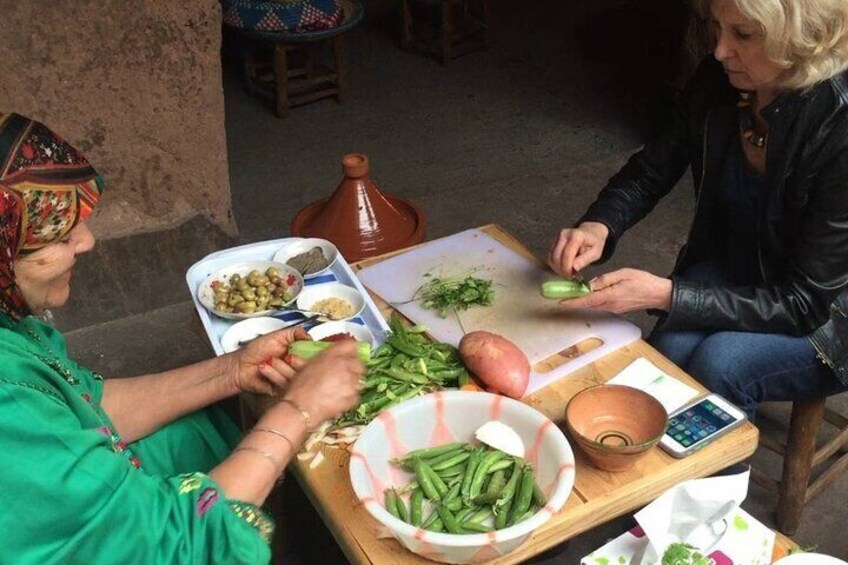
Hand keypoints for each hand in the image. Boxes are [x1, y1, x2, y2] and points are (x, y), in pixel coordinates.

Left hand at [229, 327, 308, 395]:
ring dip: (281, 367)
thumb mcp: (276, 336)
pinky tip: (264, 368)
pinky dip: (273, 375)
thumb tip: (310, 336)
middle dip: (296, 361)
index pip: (312, 356)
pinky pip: (285, 385)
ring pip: (296, 376)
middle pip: (307, 367)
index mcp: (296, 353)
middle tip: (287, 356)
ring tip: (269, 361)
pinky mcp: (281, 389)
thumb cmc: (254, 351)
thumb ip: (295, 333)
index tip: (307, 351)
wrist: (240, 366)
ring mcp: (288, 378)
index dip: (312, 354)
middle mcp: (294, 366)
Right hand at [283, 340, 364, 423]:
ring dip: (352, 381)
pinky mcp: (354, 396)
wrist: (300, 408)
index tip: (349, 354)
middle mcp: (344, 364)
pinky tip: (338, 398)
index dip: (350, 349)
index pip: (351, 344)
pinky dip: (350, 395)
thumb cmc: (300, 389)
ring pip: (359, 378)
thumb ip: (325, 358)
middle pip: (358, 361)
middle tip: (343, 374)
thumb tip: (331, 358)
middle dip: (353, 367)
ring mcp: (351, 381)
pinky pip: (356, 393)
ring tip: (338, 388)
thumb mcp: (309, 365)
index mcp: (332, 354)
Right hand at [548, 222, 608, 276]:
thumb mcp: (595, 253)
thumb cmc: (594, 243)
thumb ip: (585, 260)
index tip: (571, 275)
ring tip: (567, 271)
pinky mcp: (554, 240)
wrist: (591, 232)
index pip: (567, 254)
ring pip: (552, 257)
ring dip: (557, 267)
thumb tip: (574, 268)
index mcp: (576, 236)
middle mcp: (564, 234)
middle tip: (569, 275)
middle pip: (556, 256)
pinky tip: (564, 266)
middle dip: (561, 269)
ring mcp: (558, 237)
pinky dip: (555, 264)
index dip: (567, 267)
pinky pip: (551, 256)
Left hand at [557, 268, 671, 313]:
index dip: (574, 302)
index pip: (588, 300)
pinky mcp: (617, 309)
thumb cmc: (643, 282)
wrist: (659, 294)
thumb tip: (591, 284)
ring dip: (582, 302)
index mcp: (611, 295)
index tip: (562, 302)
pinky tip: (587, 296)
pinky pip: (601, 306)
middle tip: (561, 297)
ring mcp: (614, 308)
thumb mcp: (624, 274)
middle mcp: (611, 305)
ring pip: (594, 306)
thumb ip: (605, 279)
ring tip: (571, 295)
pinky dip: (592, 302)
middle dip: (574, 302)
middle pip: (588, 305)